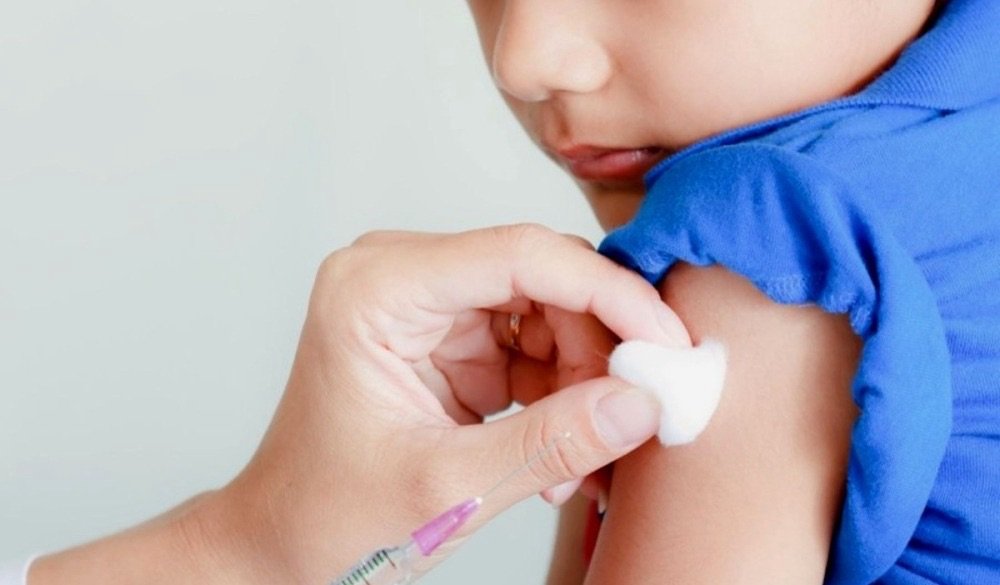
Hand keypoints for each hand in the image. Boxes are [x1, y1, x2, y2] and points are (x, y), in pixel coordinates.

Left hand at [30, 224, 689, 584]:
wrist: (286, 541)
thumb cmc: (331, 514)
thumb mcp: (447, 487)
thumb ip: (552, 442)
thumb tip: (642, 402)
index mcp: (379, 288)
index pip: (519, 255)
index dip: (607, 293)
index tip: (666, 342)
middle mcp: (403, 277)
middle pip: (542, 279)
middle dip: (599, 349)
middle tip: (632, 415)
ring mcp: (429, 305)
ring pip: (550, 312)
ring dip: (582, 381)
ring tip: (579, 460)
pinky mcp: (450, 337)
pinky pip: (535, 344)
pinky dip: (561, 395)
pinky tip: (559, 452)